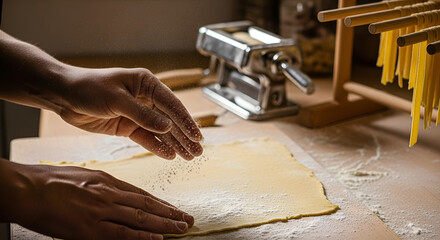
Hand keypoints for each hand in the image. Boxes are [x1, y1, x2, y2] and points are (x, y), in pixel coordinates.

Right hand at [11, 162, 192, 239]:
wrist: (27, 188)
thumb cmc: (50, 181)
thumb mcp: (82, 176)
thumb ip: (103, 186)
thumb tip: (119, 194)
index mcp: (106, 180)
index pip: (142, 194)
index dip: (161, 203)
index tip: (175, 209)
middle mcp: (109, 194)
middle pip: (147, 205)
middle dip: (170, 213)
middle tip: (188, 220)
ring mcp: (101, 211)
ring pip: (140, 218)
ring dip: (164, 224)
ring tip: (181, 229)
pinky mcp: (89, 229)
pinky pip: (121, 234)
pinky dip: (141, 237)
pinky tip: (157, 239)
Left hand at [60, 67, 202, 159]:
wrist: (64, 96)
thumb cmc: (89, 88)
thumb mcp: (117, 100)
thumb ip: (142, 115)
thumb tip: (167, 127)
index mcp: (147, 84)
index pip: (172, 104)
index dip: (186, 121)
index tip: (197, 137)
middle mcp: (146, 98)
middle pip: (170, 120)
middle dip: (184, 136)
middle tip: (198, 152)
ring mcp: (137, 114)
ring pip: (160, 131)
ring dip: (175, 143)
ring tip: (190, 157)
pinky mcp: (127, 126)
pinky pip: (146, 138)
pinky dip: (157, 146)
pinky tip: (170, 155)